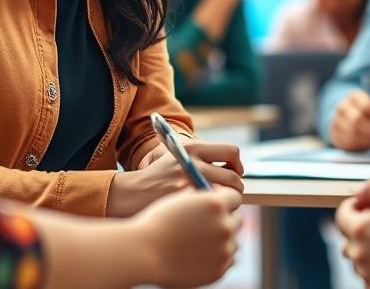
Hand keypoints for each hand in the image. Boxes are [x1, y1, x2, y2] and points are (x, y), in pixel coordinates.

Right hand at [108, 143, 243, 216]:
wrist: (132, 196)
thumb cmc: (156, 175)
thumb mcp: (175, 154)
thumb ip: (201, 154)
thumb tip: (233, 161)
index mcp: (193, 148)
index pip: (232, 151)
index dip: (237, 164)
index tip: (234, 172)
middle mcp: (194, 166)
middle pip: (234, 179)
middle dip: (235, 190)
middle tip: (230, 197)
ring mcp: (192, 189)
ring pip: (228, 201)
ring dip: (228, 206)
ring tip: (218, 209)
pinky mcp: (189, 209)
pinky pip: (217, 216)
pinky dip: (217, 219)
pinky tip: (208, 220)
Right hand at [134, 188, 241, 287]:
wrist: (144, 252)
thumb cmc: (157, 222)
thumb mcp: (181, 198)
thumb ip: (203, 196)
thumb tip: (216, 195)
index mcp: (215, 204)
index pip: (234, 196)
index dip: (224, 197)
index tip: (216, 201)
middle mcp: (224, 226)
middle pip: (237, 218)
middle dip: (225, 217)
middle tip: (209, 220)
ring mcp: (224, 250)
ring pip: (233, 240)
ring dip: (222, 237)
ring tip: (201, 238)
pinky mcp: (220, 269)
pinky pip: (227, 258)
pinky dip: (217, 255)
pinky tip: (199, 252)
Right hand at [329, 90, 369, 150]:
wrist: (348, 120)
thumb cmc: (368, 115)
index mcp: (355, 96)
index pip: (366, 105)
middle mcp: (342, 105)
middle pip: (357, 118)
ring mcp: (336, 119)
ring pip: (352, 130)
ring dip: (367, 137)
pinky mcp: (334, 132)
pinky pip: (347, 140)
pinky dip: (359, 143)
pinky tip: (365, 142)